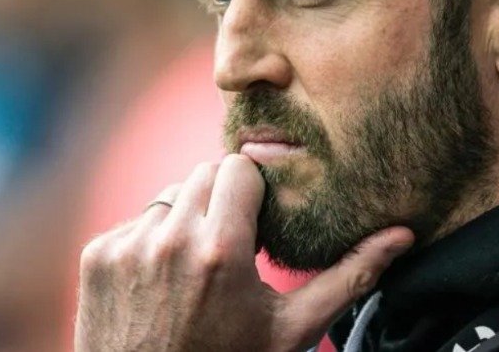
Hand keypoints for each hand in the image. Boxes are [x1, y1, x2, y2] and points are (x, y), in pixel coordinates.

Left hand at [75, 154, 413, 351]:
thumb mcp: (292, 330)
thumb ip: (348, 276)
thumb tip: (401, 234)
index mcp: (221, 250)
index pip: (240, 168)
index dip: (254, 192)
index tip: (259, 225)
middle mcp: (168, 239)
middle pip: (204, 174)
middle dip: (223, 201)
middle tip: (233, 246)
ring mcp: (126, 245)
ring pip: (167, 196)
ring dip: (186, 219)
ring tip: (198, 271)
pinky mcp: (97, 255)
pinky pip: (134, 223)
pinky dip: (150, 242)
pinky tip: (163, 285)